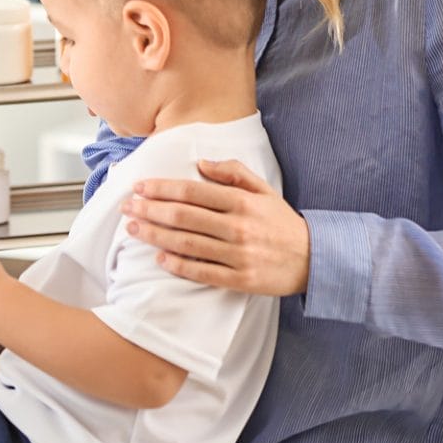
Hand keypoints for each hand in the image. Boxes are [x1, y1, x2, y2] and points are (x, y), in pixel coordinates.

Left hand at [125, 158, 309, 294]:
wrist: (315, 259)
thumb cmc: (281, 222)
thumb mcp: (263, 190)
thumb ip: (233, 173)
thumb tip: (201, 163)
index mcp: (241, 202)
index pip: (192, 192)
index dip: (161, 188)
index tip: (139, 187)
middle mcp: (238, 227)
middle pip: (184, 216)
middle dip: (150, 210)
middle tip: (127, 207)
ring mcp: (239, 254)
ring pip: (188, 244)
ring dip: (156, 236)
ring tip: (134, 229)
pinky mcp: (241, 279)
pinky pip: (203, 272)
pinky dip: (179, 266)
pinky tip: (159, 259)